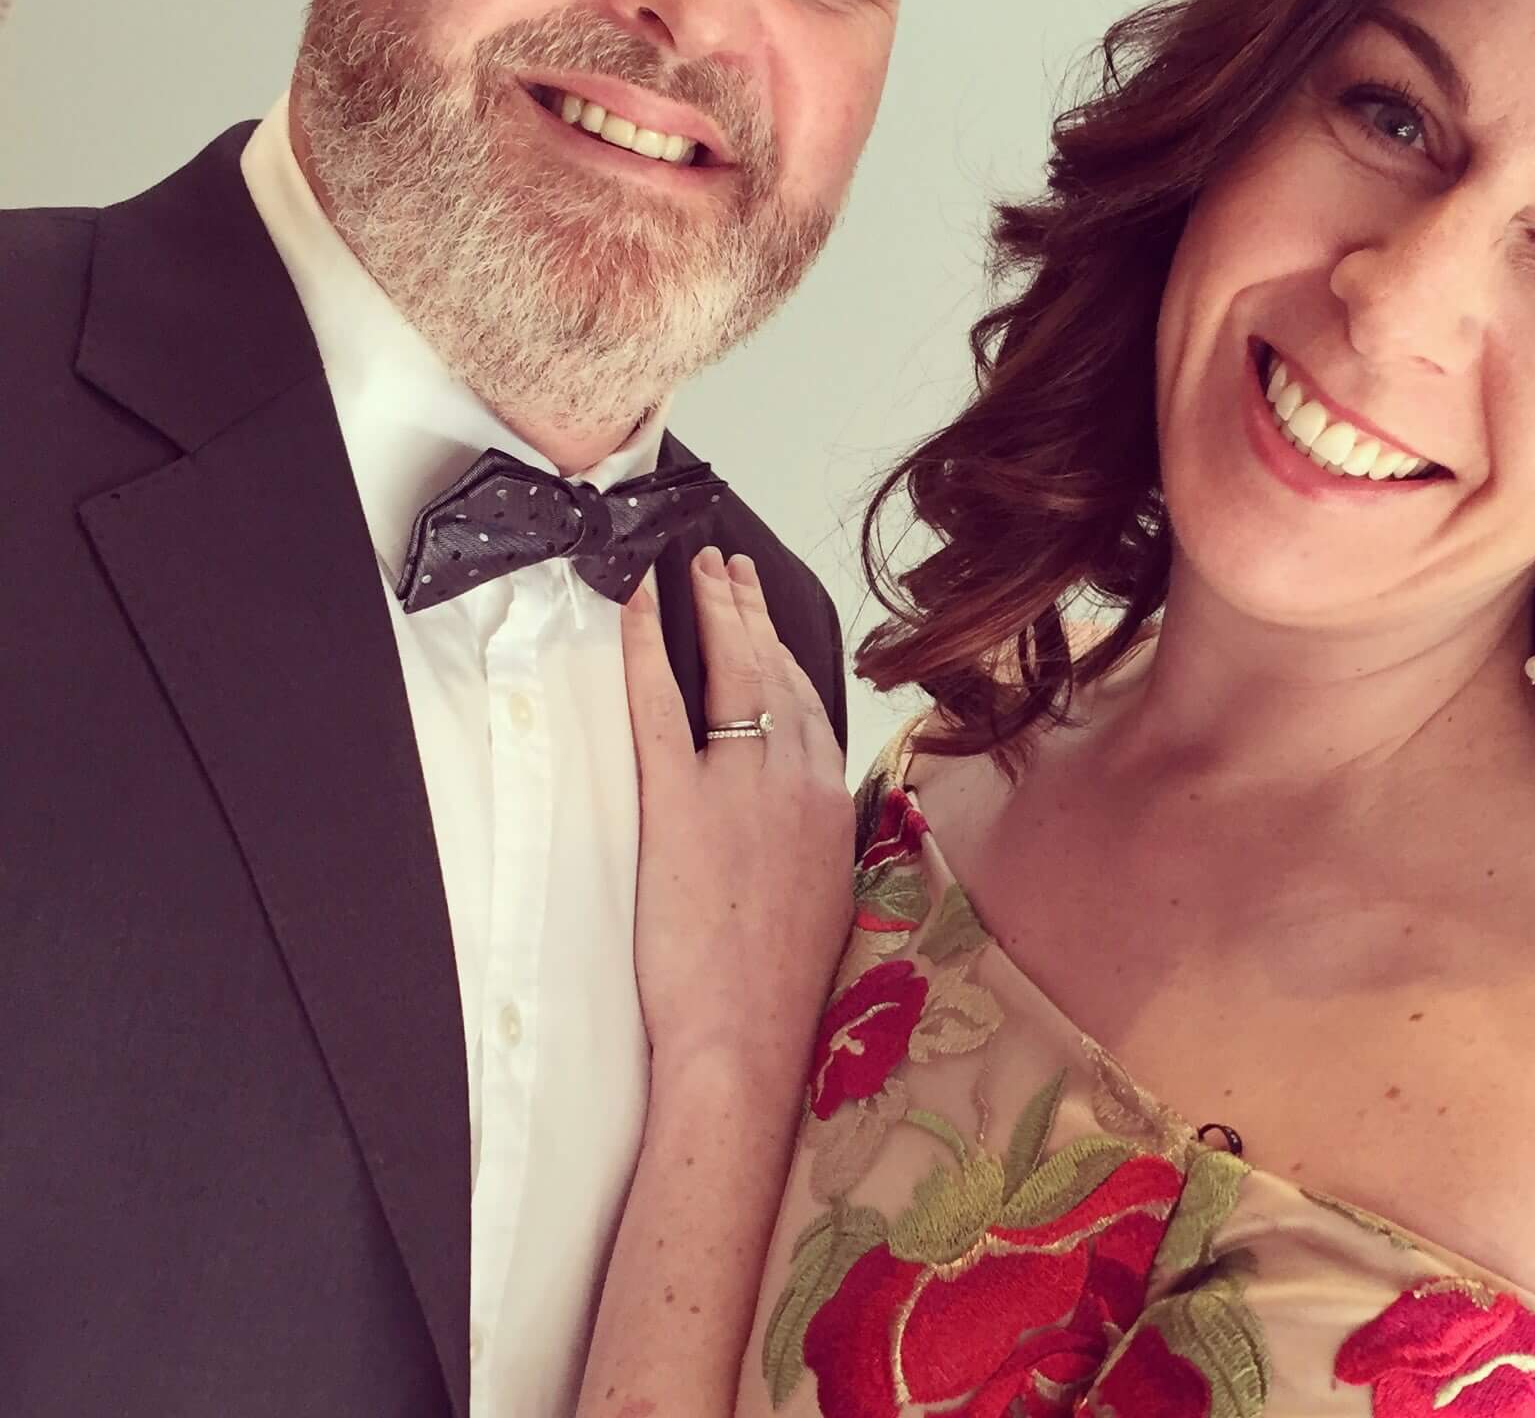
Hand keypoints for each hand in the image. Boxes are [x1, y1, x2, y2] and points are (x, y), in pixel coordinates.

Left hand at [622, 546, 854, 1088]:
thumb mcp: (819, 895)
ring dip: (715, 609)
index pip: (807, 701)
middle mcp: (796, 778)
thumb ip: (808, 835)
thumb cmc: (778, 986)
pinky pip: (662, 705)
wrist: (747, 1037)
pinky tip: (639, 607)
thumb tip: (788, 810)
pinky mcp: (681, 803)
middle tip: (728, 564)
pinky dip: (650, 646)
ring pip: (733, 670)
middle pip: (775, 670)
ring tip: (699, 569)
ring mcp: (741, 785)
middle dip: (750, 609)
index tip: (766, 613)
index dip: (784, 648)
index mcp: (829, 800)